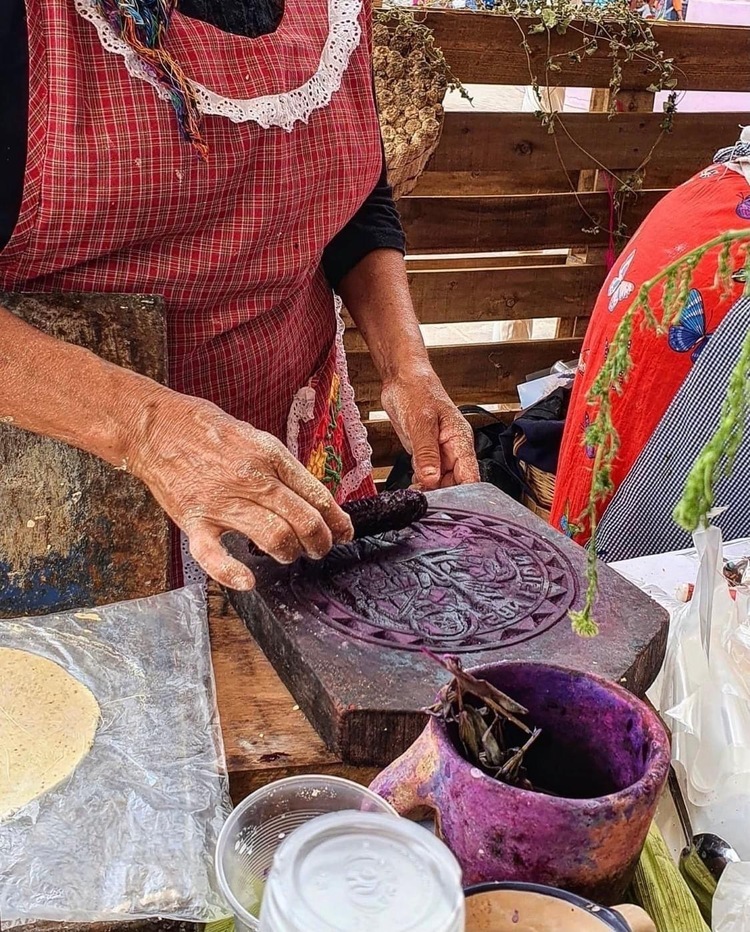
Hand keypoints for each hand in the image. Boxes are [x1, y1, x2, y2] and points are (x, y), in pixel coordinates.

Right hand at [127, 389, 352, 589]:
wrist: (156, 426)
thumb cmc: (206, 430)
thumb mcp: (255, 436)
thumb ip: (280, 466)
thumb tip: (310, 495)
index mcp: (269, 455)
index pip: (316, 494)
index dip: (337, 519)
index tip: (344, 531)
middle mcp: (250, 478)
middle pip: (303, 520)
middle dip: (320, 541)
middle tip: (321, 548)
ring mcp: (221, 502)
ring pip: (274, 536)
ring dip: (289, 552)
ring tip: (289, 554)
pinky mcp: (194, 520)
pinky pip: (213, 555)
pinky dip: (232, 573)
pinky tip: (248, 580)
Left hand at [381, 366, 478, 490]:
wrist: (402, 379)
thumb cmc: (417, 391)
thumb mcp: (421, 423)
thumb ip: (426, 453)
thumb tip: (431, 479)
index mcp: (460, 440)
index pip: (471, 475)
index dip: (464, 493)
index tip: (449, 504)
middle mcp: (452, 449)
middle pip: (456, 483)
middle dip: (442, 494)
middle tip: (423, 498)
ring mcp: (439, 453)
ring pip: (440, 482)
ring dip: (430, 490)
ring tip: (416, 493)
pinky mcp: (425, 454)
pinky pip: (427, 476)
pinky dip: (420, 483)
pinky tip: (412, 486)